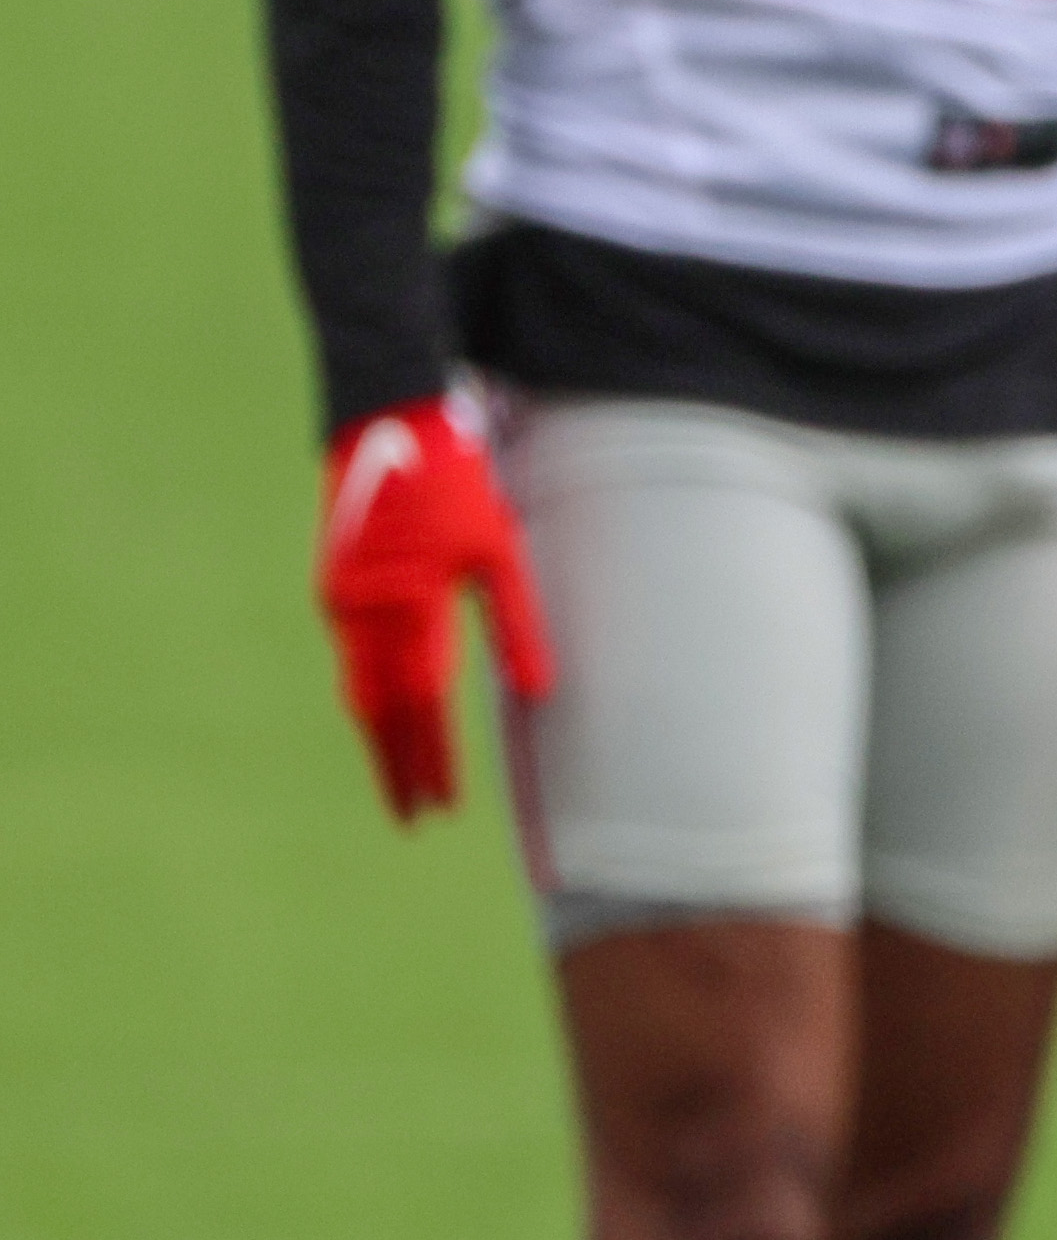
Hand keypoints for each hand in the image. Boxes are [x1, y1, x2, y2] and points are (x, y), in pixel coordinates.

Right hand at [316, 396, 554, 823]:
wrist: (385, 421)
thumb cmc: (457, 480)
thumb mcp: (498, 548)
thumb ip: (517, 624)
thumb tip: (538, 692)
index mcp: (409, 606)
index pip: (424, 706)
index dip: (434, 760)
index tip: (444, 807)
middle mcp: (363, 613)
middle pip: (379, 713)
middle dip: (397, 767)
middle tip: (413, 818)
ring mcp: (340, 602)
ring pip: (359, 690)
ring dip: (379, 738)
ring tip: (399, 781)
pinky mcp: (334, 587)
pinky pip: (352, 658)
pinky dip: (368, 696)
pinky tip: (384, 717)